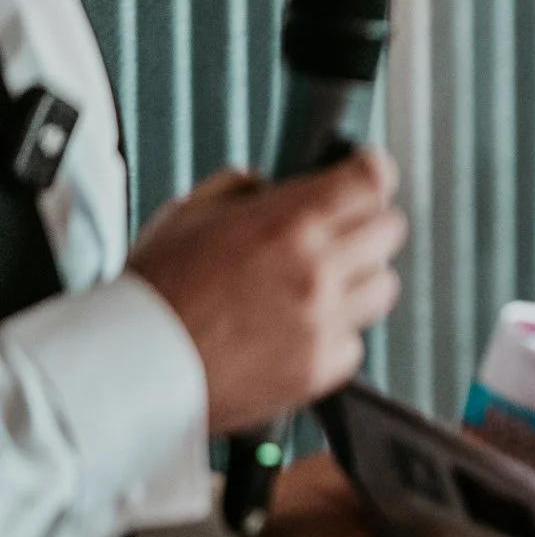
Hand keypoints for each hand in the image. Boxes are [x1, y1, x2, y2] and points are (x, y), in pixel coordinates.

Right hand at [127, 149, 406, 434]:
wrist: (143, 363)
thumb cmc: (158, 290)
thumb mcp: (189, 213)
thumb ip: (244, 191)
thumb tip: (275, 186)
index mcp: (286, 225)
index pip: (368, 183)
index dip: (372, 170)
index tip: (370, 169)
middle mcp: (317, 272)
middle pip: (389, 232)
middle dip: (369, 222)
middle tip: (345, 227)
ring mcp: (325, 322)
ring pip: (382, 286)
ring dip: (360, 277)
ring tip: (321, 281)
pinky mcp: (325, 366)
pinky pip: (355, 339)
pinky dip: (336, 330)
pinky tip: (300, 326)